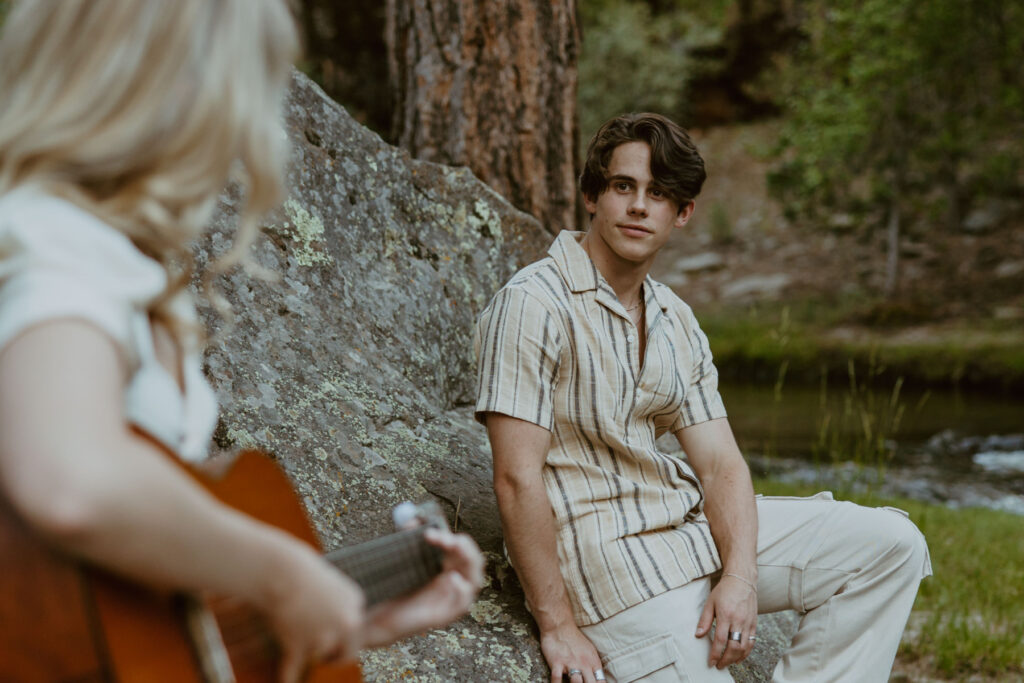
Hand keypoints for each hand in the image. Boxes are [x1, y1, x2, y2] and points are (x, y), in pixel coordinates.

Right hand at [259, 546, 366, 682]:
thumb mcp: (328, 583)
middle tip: (321, 654)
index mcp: (356, 603)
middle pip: (347, 653)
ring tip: (294, 636)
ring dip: (307, 654)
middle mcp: (346, 622)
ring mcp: (323, 636)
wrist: (279, 569)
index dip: (341, 633)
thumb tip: (340, 626)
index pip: (356, 629)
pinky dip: (288, 677)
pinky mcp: (299, 646)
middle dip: (334, 655)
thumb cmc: (300, 571)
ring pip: (318, 657)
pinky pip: (293, 671)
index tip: (327, 628)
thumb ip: (338, 605)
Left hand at [364, 528, 484, 646]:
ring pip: (473, 581)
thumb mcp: (400, 559)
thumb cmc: (390, 587)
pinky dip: (462, 590)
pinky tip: (453, 579)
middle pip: (472, 561)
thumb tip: (414, 520)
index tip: (429, 533)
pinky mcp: (443, 616)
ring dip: (468, 562)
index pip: (460, 547)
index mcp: (445, 565)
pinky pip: (462, 605)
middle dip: (463, 547)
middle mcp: (451, 581)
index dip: (450, 538)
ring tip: (455, 548)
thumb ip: (408, 538)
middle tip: (447, 540)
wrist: (374, 616)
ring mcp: (449, 599)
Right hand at [540, 623, 603, 682]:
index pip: (601, 681)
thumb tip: (598, 679)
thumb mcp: (590, 650)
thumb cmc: (575, 639)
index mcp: (593, 662)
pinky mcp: (556, 663)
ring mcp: (570, 663)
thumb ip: (593, 665)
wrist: (559, 626)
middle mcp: (583, 664)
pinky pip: (557, 679)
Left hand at [695, 573, 757, 668]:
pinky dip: (746, 652)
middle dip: (725, 660)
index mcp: (726, 615)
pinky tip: (739, 657)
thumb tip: (698, 635)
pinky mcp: (754, 623)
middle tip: (718, 665)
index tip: (710, 662)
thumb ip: (704, 620)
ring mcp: (748, 623)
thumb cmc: (724, 590)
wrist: (742, 580)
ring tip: (727, 663)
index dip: (715, 654)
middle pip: (734, 647)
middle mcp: (739, 620)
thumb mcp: (710, 602)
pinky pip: (752, 642)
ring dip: (736, 658)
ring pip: (744, 647)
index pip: (720, 640)